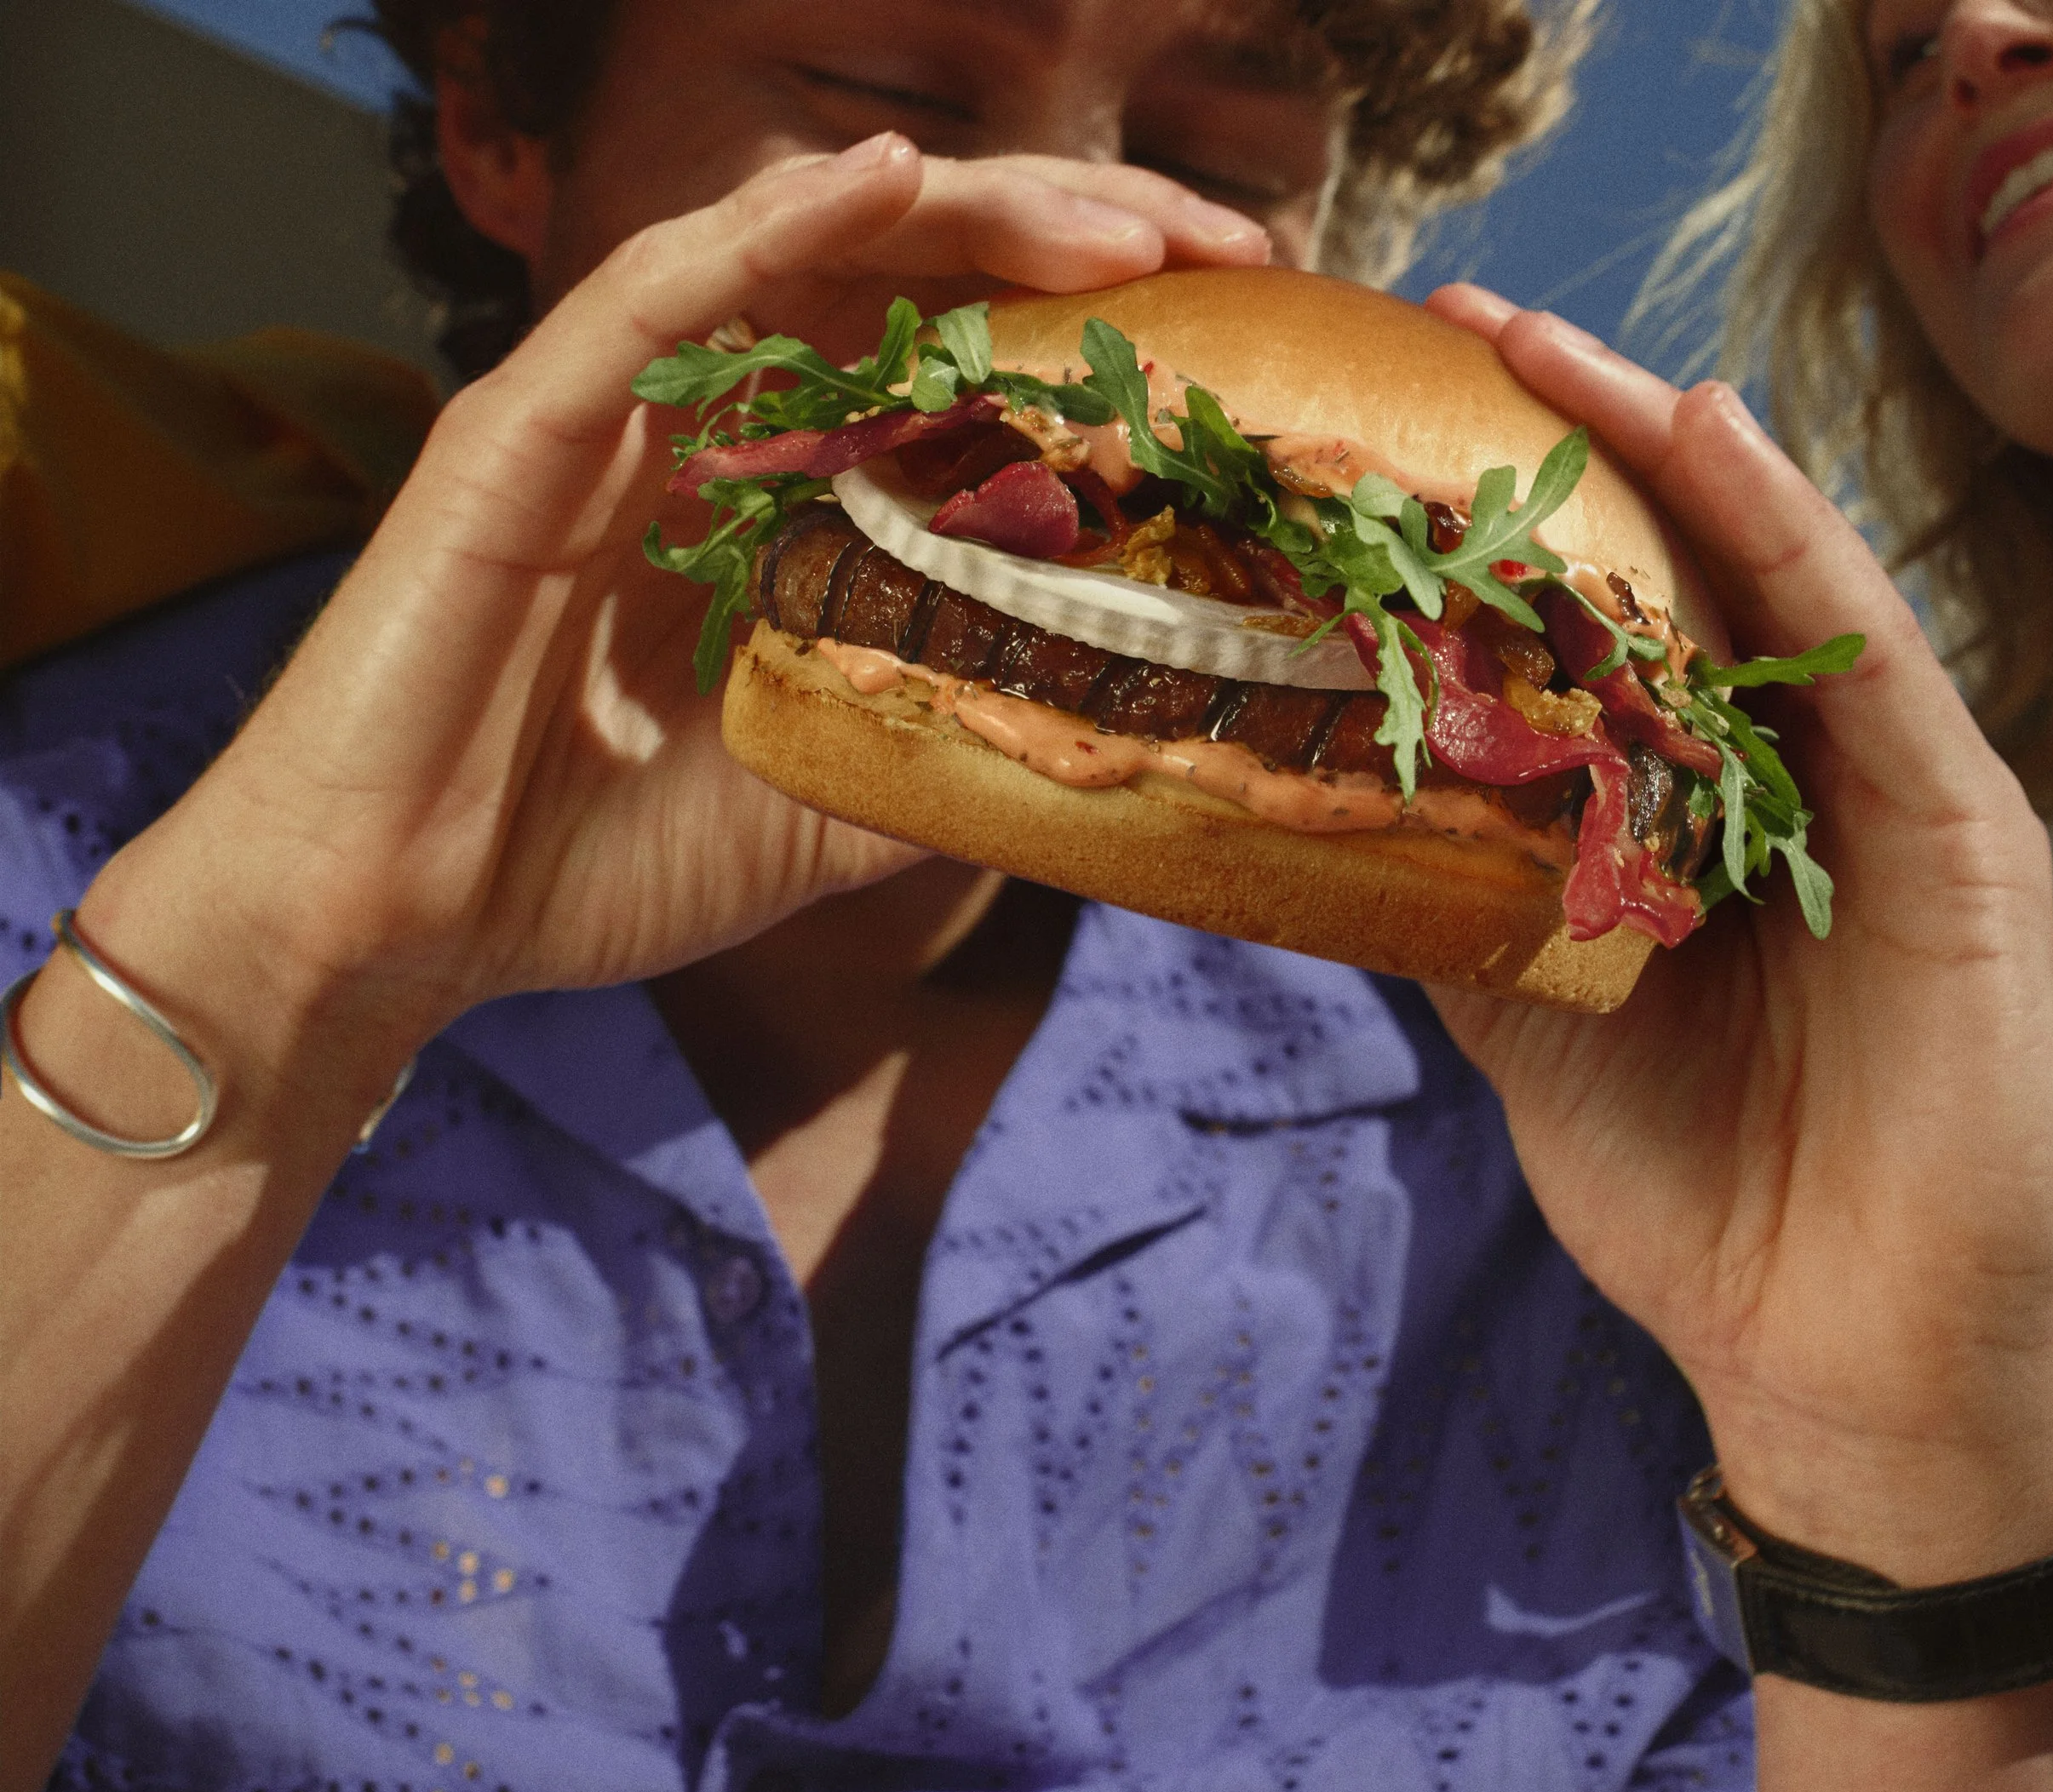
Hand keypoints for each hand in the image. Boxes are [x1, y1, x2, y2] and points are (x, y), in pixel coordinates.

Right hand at [88, 136, 1270, 1084]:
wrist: (398, 924)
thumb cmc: (587, 864)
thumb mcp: (820, 810)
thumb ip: (938, 752)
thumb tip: (1104, 757)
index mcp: (782, 512)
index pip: (954, 375)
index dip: (1091, 343)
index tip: (1232, 346)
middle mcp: (712, 438)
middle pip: (909, 285)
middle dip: (1071, 249)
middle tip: (1222, 255)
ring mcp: (618, 420)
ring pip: (806, 259)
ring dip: (969, 218)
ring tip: (1122, 227)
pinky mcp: (523, 428)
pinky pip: (653, 295)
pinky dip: (768, 228)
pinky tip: (884, 182)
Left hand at [1420, 286, 2052, 1581]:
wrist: (1833, 1350)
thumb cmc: (1695, 1191)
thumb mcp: (1538, 1020)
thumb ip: (1466, 901)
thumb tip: (1330, 814)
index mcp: (1692, 819)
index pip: (1599, 632)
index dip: (1507, 527)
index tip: (1392, 430)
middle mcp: (1790, 781)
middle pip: (1676, 575)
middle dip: (1570, 446)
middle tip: (1449, 327)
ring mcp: (1883, 793)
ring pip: (1768, 582)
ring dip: (1661, 447)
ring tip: (1546, 342)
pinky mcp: (1962, 829)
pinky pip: (1867, 656)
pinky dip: (1790, 537)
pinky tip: (1712, 433)